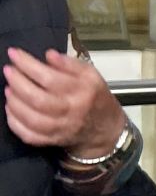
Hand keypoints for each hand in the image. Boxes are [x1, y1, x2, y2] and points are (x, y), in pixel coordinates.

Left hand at [3, 48, 127, 156]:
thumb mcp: (91, 75)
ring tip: (9, 88)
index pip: (50, 78)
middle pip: (38, 99)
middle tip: (9, 70)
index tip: (15, 54)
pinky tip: (11, 109)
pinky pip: (28, 135)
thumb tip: (49, 55)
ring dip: (14, 101)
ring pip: (31, 118)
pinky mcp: (52, 140)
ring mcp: (61, 128)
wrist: (105, 128)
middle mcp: (72, 110)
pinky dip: (14, 122)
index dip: (28, 65)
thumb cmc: (95, 98)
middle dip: (17, 82)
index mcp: (83, 91)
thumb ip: (71, 63)